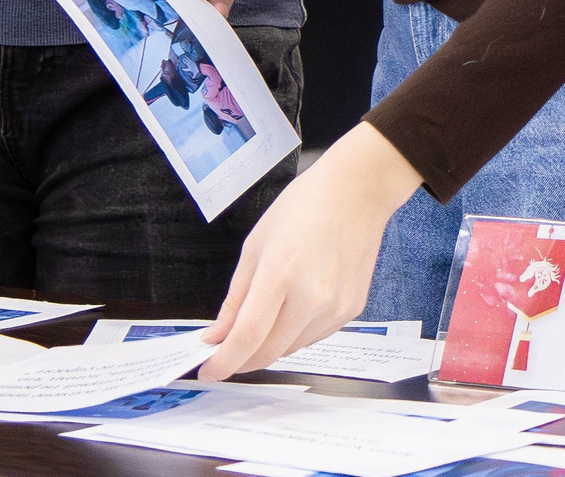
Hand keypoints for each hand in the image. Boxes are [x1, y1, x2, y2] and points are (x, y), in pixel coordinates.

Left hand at [198, 123, 422, 378]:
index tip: (207, 371)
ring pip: (291, 348)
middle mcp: (312, 297)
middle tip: (223, 355)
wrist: (357, 193)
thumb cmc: (303, 207)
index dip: (224, 361)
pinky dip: (292, 335)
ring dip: (267, 346)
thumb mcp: (255, 245)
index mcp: (280, 274)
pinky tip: (288, 312)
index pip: (248, 336)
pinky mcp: (351, 311)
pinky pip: (313, 337)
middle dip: (241, 360)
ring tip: (257, 324)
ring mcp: (335, 308)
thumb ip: (235, 297)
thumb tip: (217, 334)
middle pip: (269, 351)